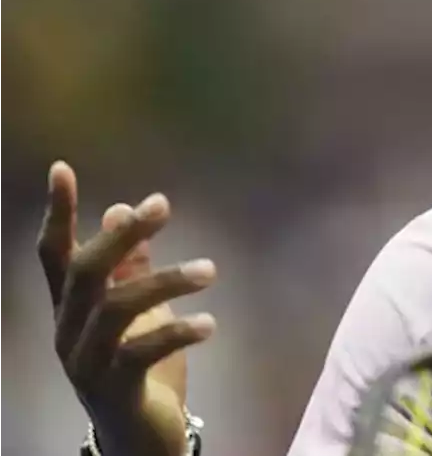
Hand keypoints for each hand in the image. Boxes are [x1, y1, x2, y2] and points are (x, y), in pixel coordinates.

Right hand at [37, 161, 217, 455]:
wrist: (141, 437)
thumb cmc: (141, 366)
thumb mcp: (140, 310)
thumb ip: (131, 265)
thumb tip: (123, 208)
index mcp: (72, 309)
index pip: (55, 253)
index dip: (57, 212)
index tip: (61, 168)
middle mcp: (68, 332)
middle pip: (86, 271)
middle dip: (122, 234)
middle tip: (163, 204)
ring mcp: (86, 362)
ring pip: (116, 308)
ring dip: (167, 281)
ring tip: (211, 269)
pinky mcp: (113, 388)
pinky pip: (141, 351)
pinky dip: (177, 330)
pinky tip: (209, 323)